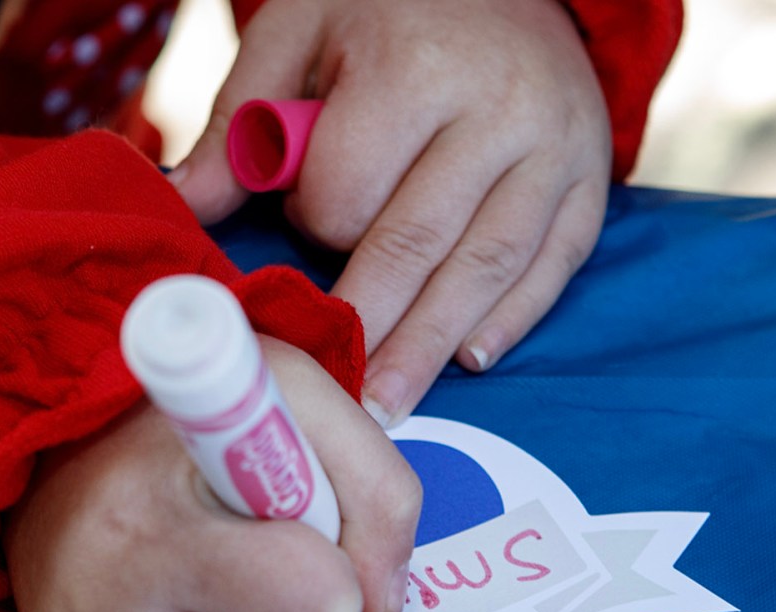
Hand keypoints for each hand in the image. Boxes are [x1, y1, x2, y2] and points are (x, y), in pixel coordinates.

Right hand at [6, 338, 420, 611]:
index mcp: (155, 526)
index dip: (344, 577)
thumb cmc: (179, 430)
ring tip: (270, 604)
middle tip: (317, 590)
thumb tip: (385, 601)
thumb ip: (375, 484)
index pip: (311, 603)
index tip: (316, 537)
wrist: (45, 469)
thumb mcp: (291, 398)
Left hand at [171, 0, 610, 427]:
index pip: (351, 187)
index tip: (302, 220)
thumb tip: (183, 208)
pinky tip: (470, 360)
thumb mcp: (302, 30)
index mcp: (416, 67)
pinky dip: (513, 318)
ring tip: (394, 407)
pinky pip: (554, 264)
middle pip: (421, 243)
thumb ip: (241, 120)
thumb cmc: (389, 9)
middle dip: (374, 328)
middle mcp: (497, 110)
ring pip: (489, 266)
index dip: (315, 221)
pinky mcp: (592, 178)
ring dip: (435, 346)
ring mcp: (555, 148)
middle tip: (340, 400)